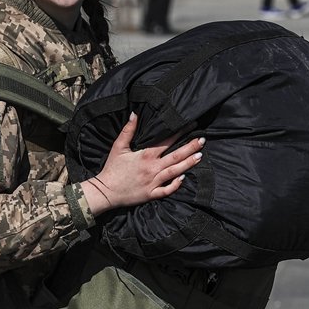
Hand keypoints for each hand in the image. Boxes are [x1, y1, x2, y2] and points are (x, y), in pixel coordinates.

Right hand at [79, 113, 203, 215]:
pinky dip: (176, 185)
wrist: (106, 191)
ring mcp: (153, 182)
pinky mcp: (151, 194)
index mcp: (145, 156)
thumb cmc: (112, 169)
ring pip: (175, 172)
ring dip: (188, 164)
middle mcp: (152, 168)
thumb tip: (135, 114)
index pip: (166, 142)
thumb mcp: (118, 147)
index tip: (190, 126)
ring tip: (200, 156)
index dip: (178, 133)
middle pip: (175, 156)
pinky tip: (184, 178)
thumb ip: (128, 131)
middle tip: (202, 140)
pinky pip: (167, 190)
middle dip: (190, 147)